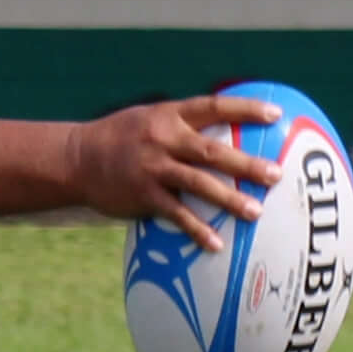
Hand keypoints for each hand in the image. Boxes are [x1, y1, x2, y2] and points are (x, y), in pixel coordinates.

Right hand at [66, 95, 286, 245]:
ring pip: (198, 183)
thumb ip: (181, 123)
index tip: (275, 114)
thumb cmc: (120, 138)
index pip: (213, 106)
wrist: (76, 159)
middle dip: (246, 164)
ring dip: (229, 199)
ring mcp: (153, 168)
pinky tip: (215, 244)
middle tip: (276, 175)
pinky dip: (197, 229)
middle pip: (212, 151)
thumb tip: (222, 130)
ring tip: (255, 213)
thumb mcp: (149, 118)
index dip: (245, 109)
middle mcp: (163, 139)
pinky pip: (176, 215)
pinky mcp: (143, 195)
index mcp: (169, 115)